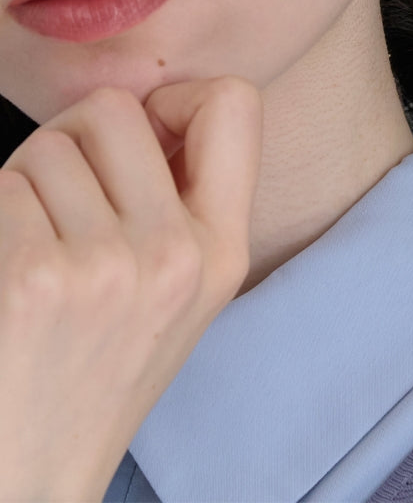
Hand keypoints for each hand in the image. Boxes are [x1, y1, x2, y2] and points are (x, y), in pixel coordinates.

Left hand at [0, 75, 262, 502]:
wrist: (33, 471)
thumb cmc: (97, 368)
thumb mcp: (183, 289)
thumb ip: (186, 199)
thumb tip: (150, 106)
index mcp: (224, 250)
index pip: (237, 102)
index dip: (176, 99)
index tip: (145, 138)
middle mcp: (178, 254)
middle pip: (115, 108)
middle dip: (74, 134)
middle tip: (64, 190)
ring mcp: (111, 268)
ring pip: (47, 146)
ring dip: (25, 182)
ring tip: (35, 243)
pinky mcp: (39, 281)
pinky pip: (4, 188)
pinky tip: (10, 269)